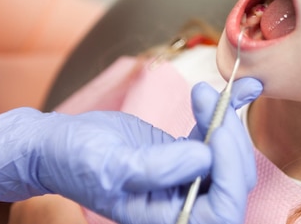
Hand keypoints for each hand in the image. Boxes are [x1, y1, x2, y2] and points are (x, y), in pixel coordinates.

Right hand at [0, 77, 261, 223]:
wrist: (58, 143)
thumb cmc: (75, 159)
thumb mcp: (112, 164)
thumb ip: (158, 168)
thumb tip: (204, 157)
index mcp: (165, 218)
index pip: (221, 209)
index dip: (229, 172)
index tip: (218, 131)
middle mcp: (180, 202)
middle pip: (232, 180)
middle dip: (229, 138)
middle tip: (208, 99)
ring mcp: (185, 178)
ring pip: (228, 155)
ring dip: (229, 119)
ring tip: (208, 90)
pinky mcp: (183, 154)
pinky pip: (215, 135)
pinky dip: (229, 110)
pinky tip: (243, 89)